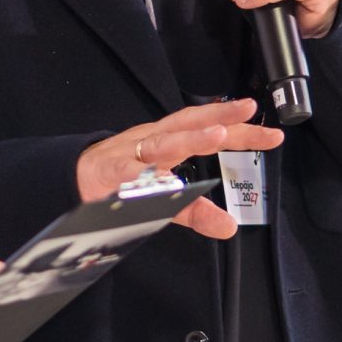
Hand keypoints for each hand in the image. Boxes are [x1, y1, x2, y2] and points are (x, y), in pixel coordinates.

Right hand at [75, 98, 284, 239]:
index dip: (238, 127)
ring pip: (162, 144)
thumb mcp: (161, 193)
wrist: (70, 179)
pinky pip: (130, 177)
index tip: (272, 133)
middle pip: (188, 125)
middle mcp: (151, 141)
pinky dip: (145, 178)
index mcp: (166, 140)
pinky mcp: (110, 176)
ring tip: (216, 136)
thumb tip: (229, 227)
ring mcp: (131, 156)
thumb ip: (194, 208)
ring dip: (189, 138)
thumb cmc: (118, 178)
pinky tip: (162, 182)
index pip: (206, 127)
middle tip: (248, 114)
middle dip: (220, 118)